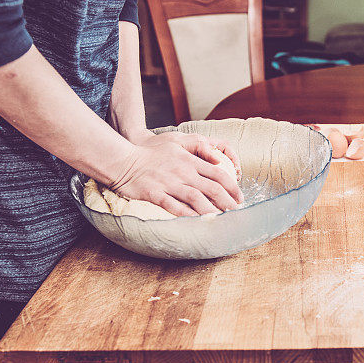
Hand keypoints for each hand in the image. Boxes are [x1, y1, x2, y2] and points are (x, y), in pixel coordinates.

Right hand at [110, 135, 243, 215]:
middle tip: (237, 213)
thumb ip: (198, 147)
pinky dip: (188, 215)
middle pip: (212, 189)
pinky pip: (174, 207)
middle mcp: (183, 172)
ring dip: (212, 211)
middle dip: (228, 203)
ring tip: (222, 220)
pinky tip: (198, 222)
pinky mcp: (155, 194)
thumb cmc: (151, 151)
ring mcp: (169, 184)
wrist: (123, 159)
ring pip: (197, 199)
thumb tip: (217, 160)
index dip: (233, 188)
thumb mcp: (176, 141)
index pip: (219, 175)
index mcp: (190, 160)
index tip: (240, 198)